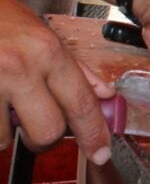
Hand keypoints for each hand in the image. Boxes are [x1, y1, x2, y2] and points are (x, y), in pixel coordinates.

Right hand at [0, 0, 113, 163]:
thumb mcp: (39, 31)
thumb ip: (73, 66)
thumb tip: (104, 93)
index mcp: (45, 51)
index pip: (80, 102)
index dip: (93, 133)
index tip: (100, 152)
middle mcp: (19, 68)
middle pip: (46, 130)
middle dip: (41, 138)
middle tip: (33, 129)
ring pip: (4, 138)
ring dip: (2, 131)